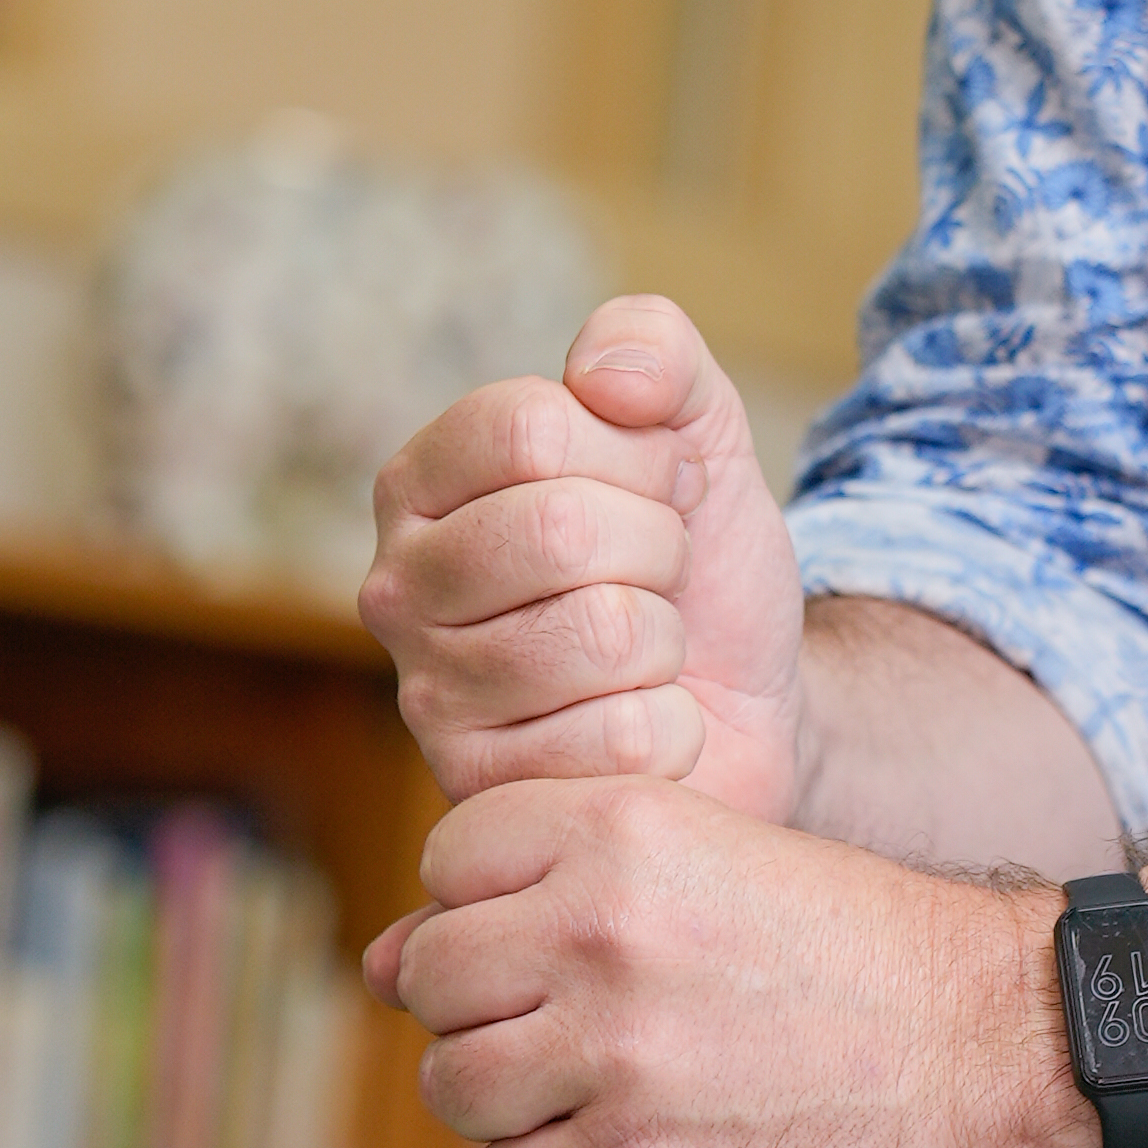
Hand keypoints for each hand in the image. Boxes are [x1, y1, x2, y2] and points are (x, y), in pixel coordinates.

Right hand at [362, 294, 805, 814]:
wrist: (749, 703)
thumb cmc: (698, 566)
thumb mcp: (697, 431)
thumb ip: (653, 353)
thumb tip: (604, 373)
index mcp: (424, 481)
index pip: (530, 426)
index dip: (637, 454)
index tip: (660, 487)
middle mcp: (399, 586)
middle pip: (562, 527)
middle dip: (659, 548)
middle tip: (660, 578)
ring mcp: (429, 698)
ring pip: (601, 631)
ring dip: (666, 639)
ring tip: (647, 652)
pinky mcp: (484, 794)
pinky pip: (623, 735)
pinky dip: (673, 730)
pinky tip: (644, 730)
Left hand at [362, 777, 1081, 1147]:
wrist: (979, 1039)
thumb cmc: (837, 948)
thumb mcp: (702, 867)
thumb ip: (540, 897)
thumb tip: (372, 963)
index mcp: (620, 826)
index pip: (448, 862)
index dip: (488, 907)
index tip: (559, 938)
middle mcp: (602, 925)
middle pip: (432, 977)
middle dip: (481, 1010)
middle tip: (571, 1025)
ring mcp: (616, 1048)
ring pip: (454, 1085)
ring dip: (507, 1100)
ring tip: (594, 1090)